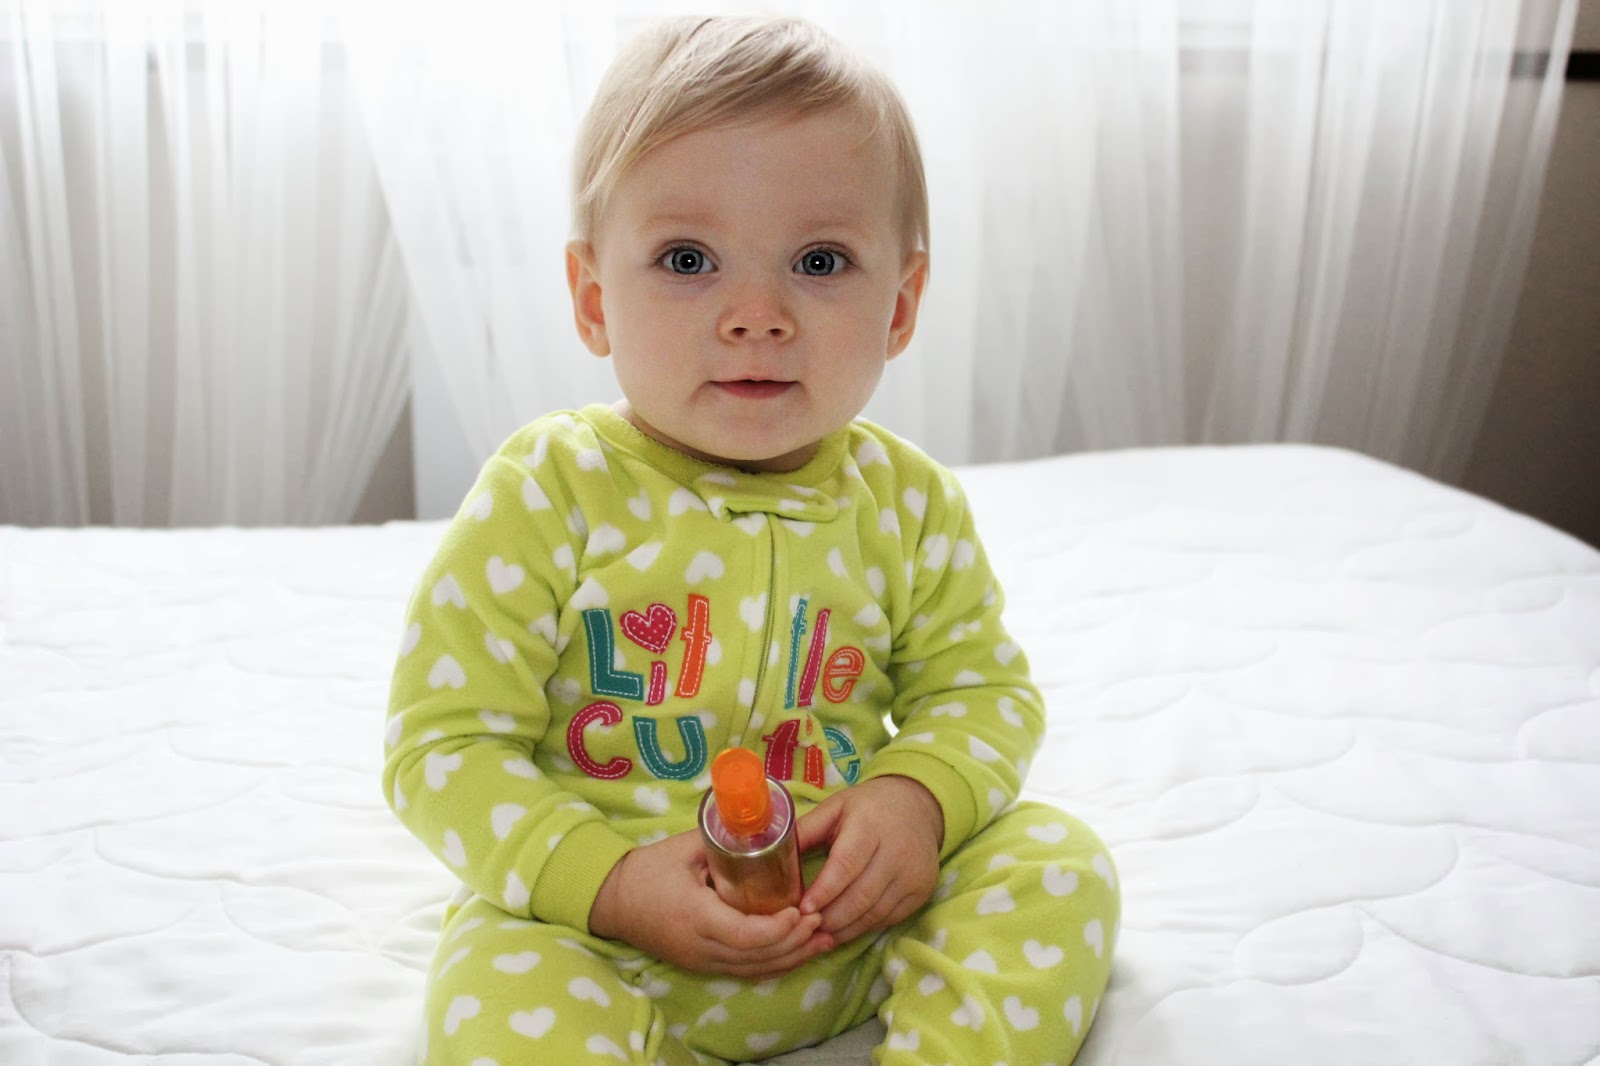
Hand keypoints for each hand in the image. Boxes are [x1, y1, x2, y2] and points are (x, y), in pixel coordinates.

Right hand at [589, 828, 832, 979]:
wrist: (611, 900)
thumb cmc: (647, 870)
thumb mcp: (686, 848)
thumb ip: (725, 840)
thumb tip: (763, 827)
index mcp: (697, 917)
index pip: (747, 934)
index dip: (779, 929)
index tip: (802, 911)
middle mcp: (701, 947)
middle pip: (757, 958)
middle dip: (795, 944)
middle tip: (822, 923)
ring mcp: (701, 961)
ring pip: (754, 970)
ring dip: (791, 959)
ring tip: (822, 942)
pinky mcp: (701, 965)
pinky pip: (744, 972)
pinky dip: (773, 965)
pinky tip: (796, 954)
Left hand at [794, 775, 942, 944]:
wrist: (918, 806)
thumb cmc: (867, 807)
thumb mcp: (835, 807)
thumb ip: (806, 830)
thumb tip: (770, 852)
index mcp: (870, 826)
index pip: (846, 865)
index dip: (824, 890)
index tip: (802, 909)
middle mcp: (896, 852)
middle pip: (860, 896)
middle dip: (829, 917)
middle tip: (803, 928)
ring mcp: (913, 875)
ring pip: (875, 913)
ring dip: (844, 928)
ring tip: (818, 933)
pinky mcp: (921, 891)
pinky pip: (889, 918)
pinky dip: (863, 928)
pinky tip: (843, 929)